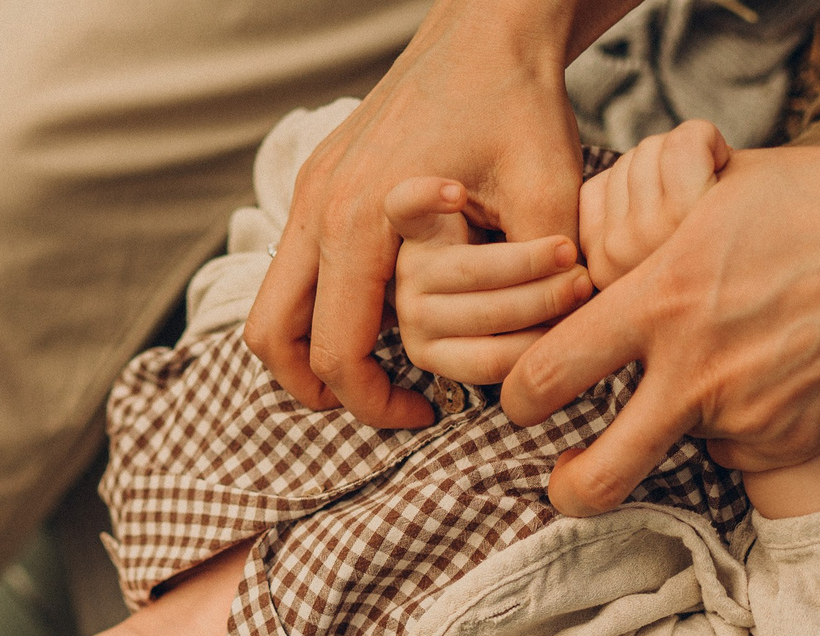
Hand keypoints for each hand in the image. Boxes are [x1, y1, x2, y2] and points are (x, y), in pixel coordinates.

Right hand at [245, 0, 603, 429]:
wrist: (488, 25)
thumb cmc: (519, 105)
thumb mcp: (546, 200)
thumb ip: (535, 288)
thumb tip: (538, 360)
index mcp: (360, 221)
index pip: (338, 352)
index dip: (375, 404)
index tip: (426, 413)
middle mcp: (317, 207)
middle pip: (273, 340)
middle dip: (320, 391)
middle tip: (385, 406)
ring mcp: (310, 190)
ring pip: (272, 306)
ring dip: (310, 352)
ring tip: (375, 373)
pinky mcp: (319, 179)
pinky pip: (293, 267)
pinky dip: (321, 307)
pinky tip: (383, 313)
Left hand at [507, 144, 819, 515]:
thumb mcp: (716, 193)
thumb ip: (640, 234)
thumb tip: (580, 258)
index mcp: (661, 301)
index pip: (545, 375)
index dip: (516, 398)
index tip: (522, 400)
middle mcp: (697, 372)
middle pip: (593, 478)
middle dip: (564, 490)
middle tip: (562, 477)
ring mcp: (747, 417)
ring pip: (671, 455)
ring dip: (667, 439)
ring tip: (693, 398)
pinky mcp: (790, 443)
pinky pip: (735, 452)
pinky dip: (737, 429)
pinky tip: (769, 379)